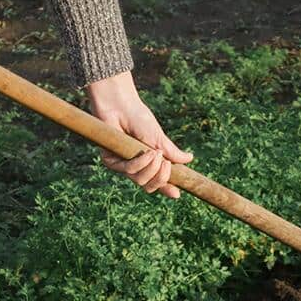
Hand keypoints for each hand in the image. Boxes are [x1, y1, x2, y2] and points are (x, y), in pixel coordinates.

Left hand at [86, 71, 191, 198]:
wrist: (121, 106)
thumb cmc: (139, 119)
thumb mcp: (159, 138)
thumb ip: (172, 152)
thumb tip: (190, 159)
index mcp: (148, 163)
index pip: (157, 181)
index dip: (166, 189)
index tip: (176, 194)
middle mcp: (135, 167)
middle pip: (149, 186)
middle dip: (161, 178)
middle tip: (167, 164)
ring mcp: (122, 165)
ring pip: (140, 181)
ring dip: (151, 168)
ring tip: (156, 153)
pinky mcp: (110, 161)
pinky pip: (128, 171)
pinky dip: (140, 163)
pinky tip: (147, 153)